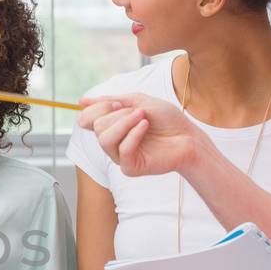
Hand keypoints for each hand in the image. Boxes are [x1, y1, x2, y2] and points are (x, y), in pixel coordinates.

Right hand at [74, 92, 204, 177]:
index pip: (86, 119)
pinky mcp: (130, 168)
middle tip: (139, 112)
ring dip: (124, 123)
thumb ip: (111, 101)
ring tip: (143, 118)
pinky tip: (146, 127)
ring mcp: (120, 157)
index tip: (117, 103)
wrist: (189, 137)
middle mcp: (113, 143)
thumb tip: (81, 101)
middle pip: (97, 127)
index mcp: (112, 127)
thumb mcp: (138, 102)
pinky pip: (122, 149)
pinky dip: (134, 134)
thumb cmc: (167, 120)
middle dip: (118, 114)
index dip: (97, 108)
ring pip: (105, 139)